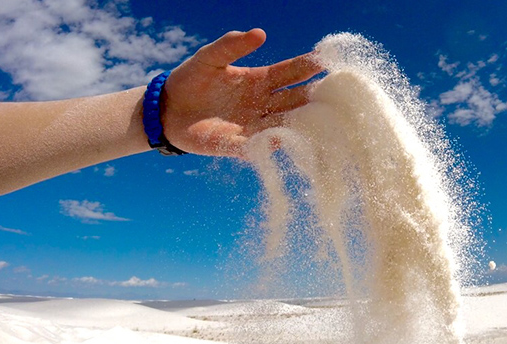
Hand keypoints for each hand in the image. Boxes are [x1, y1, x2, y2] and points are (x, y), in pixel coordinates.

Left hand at [161, 28, 321, 157]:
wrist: (167, 110)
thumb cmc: (190, 80)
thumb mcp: (209, 58)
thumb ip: (231, 46)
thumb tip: (260, 33)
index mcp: (259, 81)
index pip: (290, 72)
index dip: (309, 66)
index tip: (329, 59)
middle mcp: (262, 104)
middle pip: (296, 100)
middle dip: (316, 96)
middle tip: (339, 93)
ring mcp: (254, 126)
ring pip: (286, 124)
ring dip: (303, 123)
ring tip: (325, 121)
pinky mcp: (240, 146)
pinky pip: (262, 147)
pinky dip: (275, 145)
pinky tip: (291, 143)